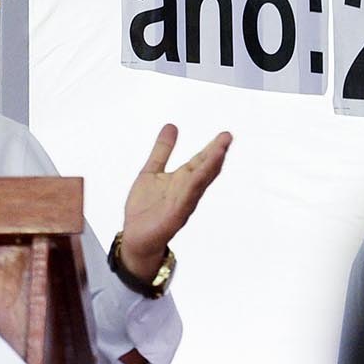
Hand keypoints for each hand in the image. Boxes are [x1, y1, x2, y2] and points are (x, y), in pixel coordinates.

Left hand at [117, 123, 231, 280]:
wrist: (135, 237)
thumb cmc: (145, 208)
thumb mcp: (151, 172)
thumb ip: (162, 151)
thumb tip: (171, 126)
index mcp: (182, 179)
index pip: (200, 161)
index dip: (212, 148)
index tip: (226, 135)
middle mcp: (186, 190)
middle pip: (205, 170)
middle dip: (216, 154)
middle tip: (228, 137)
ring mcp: (183, 203)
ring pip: (199, 183)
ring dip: (210, 167)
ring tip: (220, 151)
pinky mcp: (175, 216)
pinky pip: (186, 199)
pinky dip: (193, 187)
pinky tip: (199, 176)